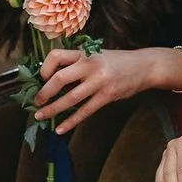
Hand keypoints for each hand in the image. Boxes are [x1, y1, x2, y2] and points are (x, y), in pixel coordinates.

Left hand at [34, 48, 157, 133]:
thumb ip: (77, 64)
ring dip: (53, 109)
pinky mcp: (108, 95)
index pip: (56, 56)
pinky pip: (85, 111)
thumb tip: (52, 80)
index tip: (41, 78)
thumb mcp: (95, 55)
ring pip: (70, 98)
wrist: (145, 66)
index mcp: (84, 52)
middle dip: (44, 92)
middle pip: (59, 78)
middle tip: (36, 102)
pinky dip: (71, 121)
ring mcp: (99, 81)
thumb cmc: (116, 61)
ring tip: (41, 116)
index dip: (44, 68)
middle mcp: (90, 65)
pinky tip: (61, 129)